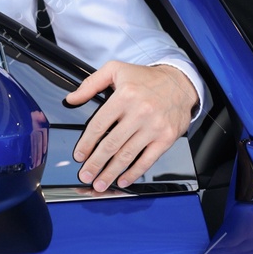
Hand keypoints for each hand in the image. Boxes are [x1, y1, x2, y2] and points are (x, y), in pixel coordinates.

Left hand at [65, 62, 197, 192]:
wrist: (180, 83)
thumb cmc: (146, 78)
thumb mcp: (116, 70)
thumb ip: (91, 83)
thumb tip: (72, 99)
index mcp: (124, 96)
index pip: (99, 125)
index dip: (87, 143)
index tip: (79, 155)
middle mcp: (140, 112)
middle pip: (111, 144)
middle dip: (95, 163)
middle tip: (86, 175)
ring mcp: (154, 127)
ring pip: (127, 155)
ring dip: (111, 172)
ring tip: (101, 183)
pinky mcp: (166, 138)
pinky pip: (147, 160)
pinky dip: (134, 173)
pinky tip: (123, 180)